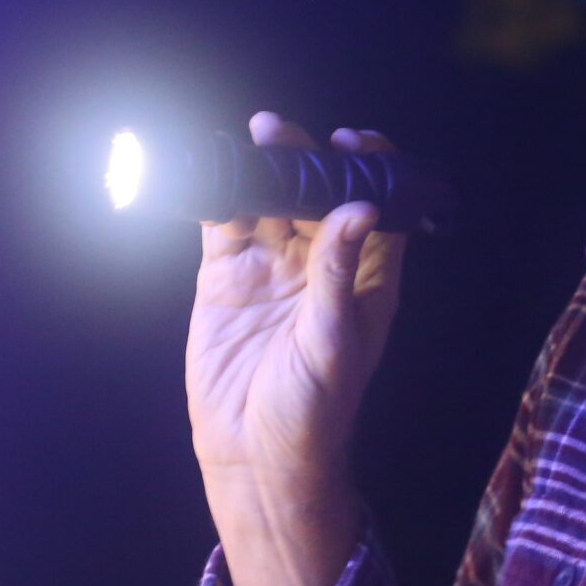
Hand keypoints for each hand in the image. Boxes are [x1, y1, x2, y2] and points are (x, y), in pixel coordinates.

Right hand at [185, 113, 407, 585]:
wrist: (253, 455)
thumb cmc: (312, 410)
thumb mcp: (332, 342)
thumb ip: (339, 274)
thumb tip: (361, 209)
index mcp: (365, 278)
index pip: (374, 208)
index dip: (368, 169)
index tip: (354, 140)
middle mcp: (320, 264)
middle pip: (316, 195)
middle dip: (304, 158)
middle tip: (283, 130)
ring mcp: (271, 267)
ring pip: (268, 202)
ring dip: (261, 169)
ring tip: (252, 136)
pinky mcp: (225, 277)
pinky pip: (224, 224)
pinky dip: (217, 194)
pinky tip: (212, 165)